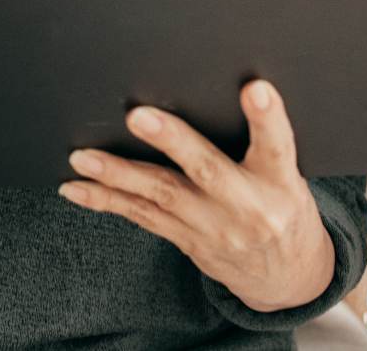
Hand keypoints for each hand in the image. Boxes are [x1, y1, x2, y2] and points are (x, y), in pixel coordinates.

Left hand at [60, 81, 335, 312]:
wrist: (289, 278)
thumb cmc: (284, 208)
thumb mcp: (290, 177)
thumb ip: (262, 143)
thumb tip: (222, 88)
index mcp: (280, 183)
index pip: (277, 146)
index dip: (268, 117)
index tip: (256, 89)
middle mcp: (247, 207)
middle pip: (207, 169)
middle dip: (172, 141)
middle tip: (139, 115)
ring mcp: (213, 228)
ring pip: (162, 195)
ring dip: (118, 174)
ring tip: (83, 157)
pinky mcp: (188, 239)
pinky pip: (142, 217)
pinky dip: (106, 200)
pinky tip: (76, 188)